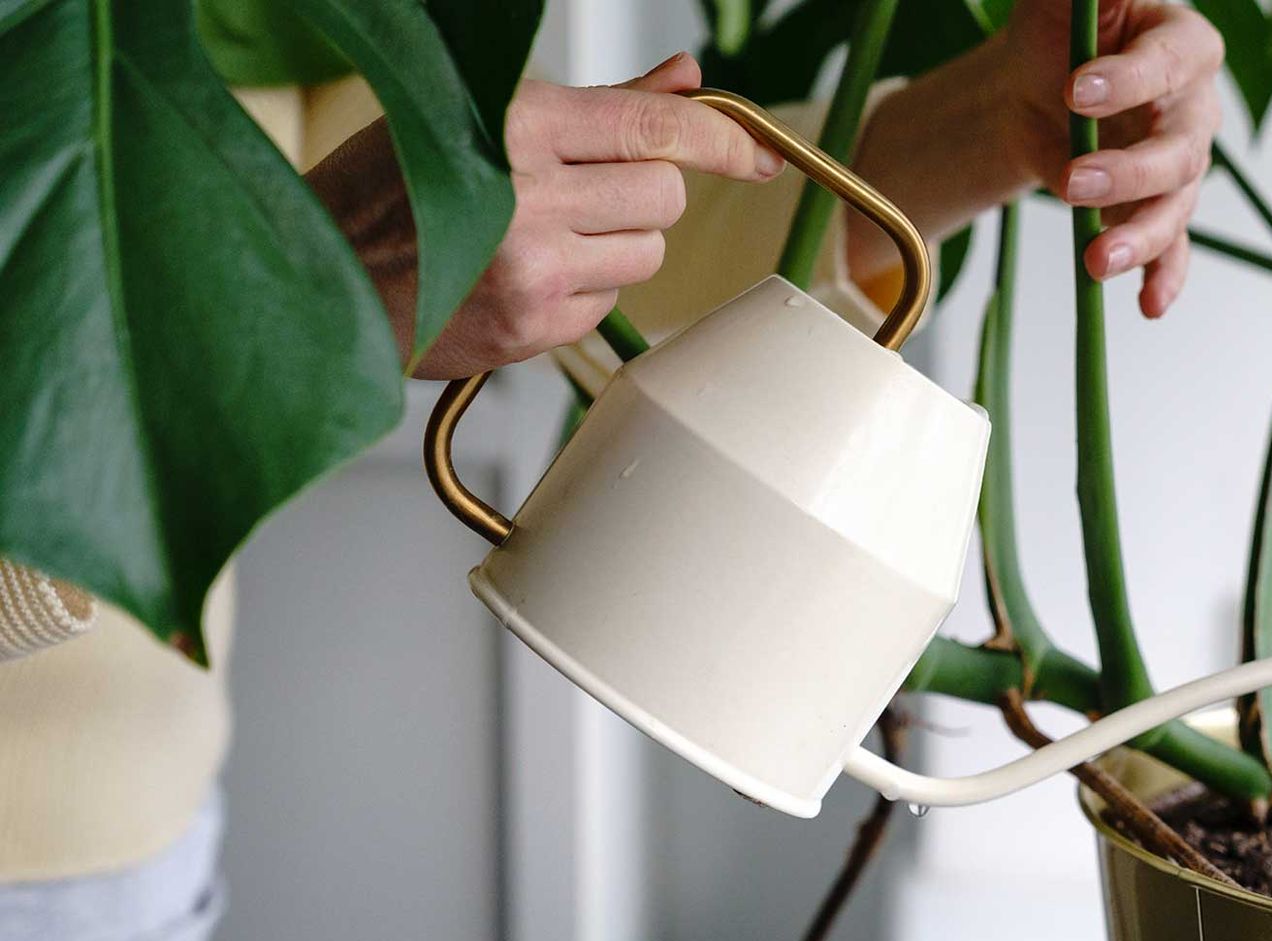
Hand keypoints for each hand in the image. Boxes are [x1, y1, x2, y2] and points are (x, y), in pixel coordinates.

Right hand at [308, 53, 781, 378]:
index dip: (721, 139)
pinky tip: (524, 275)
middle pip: (664, 195)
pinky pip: (607, 304)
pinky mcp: (530, 329)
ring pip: (647, 253)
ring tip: (545, 234)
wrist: (314, 279)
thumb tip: (685, 79)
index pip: (656, 129)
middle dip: (641, 192)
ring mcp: (532, 272)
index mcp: (515, 127)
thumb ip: (599, 104)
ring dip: (617, 243)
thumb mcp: (477, 117)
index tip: (755, 152)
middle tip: (581, 191)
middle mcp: (529, 198)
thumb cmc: (384, 191)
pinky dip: (582, 290)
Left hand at [1002, 0, 1223, 316]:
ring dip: (1138, 237)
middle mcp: (1192, 108)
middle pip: (1179, 149)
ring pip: (1174, 206)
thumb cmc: (1058, 32)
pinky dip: (1163, 277)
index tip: (1076, 91)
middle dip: (1127, 172)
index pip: (1170, 63)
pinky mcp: (1156, 208)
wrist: (1032, 89)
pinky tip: (1148, 305)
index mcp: (1183, 44)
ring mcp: (1180, 165)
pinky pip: (1172, 249)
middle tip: (1072, 181)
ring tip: (1094, 259)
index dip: (1130, 80)